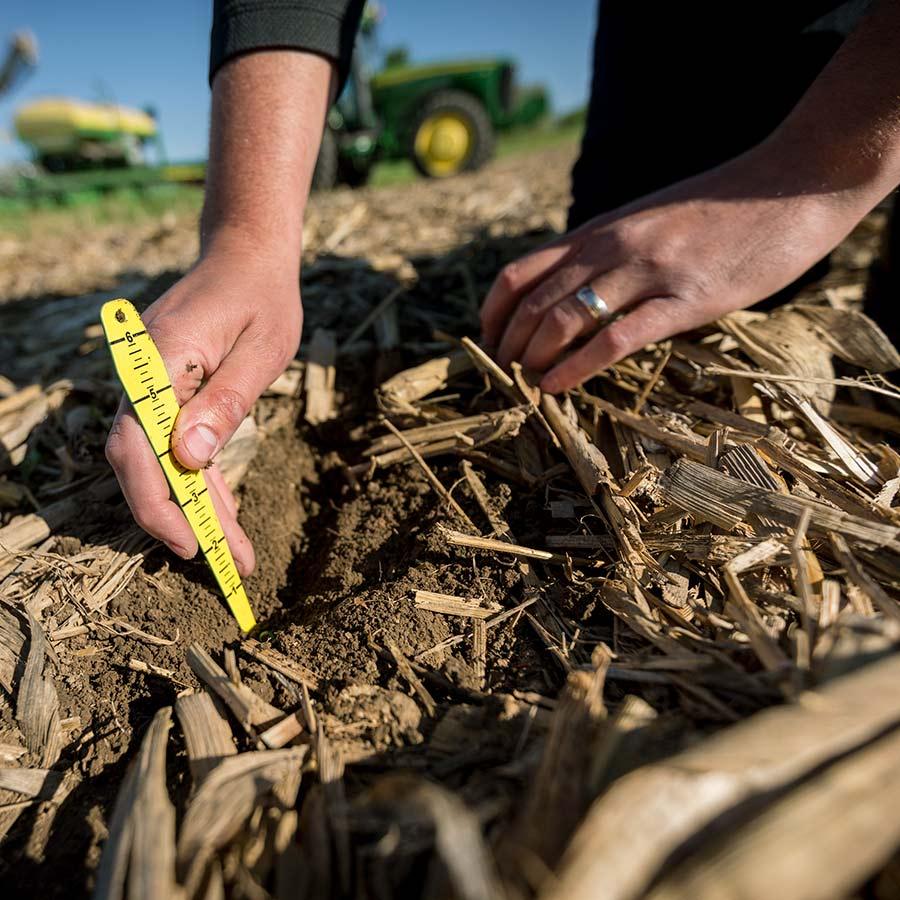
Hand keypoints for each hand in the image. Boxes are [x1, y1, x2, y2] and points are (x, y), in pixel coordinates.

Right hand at [105, 235, 301, 572]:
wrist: (247, 255)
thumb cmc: (262, 295)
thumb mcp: (262, 348)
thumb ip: (226, 401)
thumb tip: (189, 458)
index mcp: (157, 361)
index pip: (138, 445)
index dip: (157, 503)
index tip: (190, 545)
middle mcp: (142, 377)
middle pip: (143, 464)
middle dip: (181, 520)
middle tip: (225, 564)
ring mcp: (152, 386)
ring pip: (162, 462)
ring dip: (196, 509)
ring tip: (234, 553)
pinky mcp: (169, 393)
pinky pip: (178, 446)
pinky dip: (201, 482)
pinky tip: (224, 514)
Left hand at [480, 145, 863, 393]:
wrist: (792, 182)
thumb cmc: (721, 208)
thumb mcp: (646, 220)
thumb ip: (607, 251)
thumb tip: (573, 290)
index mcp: (598, 231)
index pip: (519, 273)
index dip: (493, 315)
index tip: (488, 344)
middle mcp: (611, 248)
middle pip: (533, 303)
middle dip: (507, 347)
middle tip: (499, 377)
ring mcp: (647, 272)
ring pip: (564, 319)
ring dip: (533, 359)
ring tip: (520, 386)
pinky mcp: (686, 299)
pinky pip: (617, 338)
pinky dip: (577, 367)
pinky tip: (556, 388)